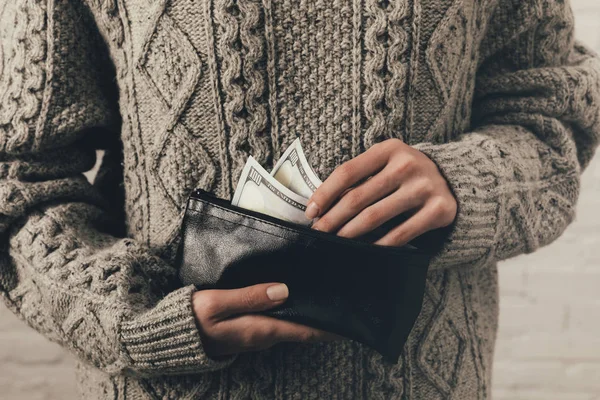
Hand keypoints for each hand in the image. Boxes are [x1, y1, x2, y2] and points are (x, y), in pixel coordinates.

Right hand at [192, 283, 340, 356]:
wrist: (171, 337)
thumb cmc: (193, 319)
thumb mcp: (218, 303)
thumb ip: (250, 297)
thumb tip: (283, 290)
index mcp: (260, 329)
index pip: (304, 330)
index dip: (327, 327)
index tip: (348, 319)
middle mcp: (263, 336)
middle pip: (301, 329)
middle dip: (322, 319)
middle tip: (342, 302)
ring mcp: (256, 336)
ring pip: (291, 326)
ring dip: (308, 316)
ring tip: (325, 299)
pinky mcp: (249, 331)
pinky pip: (278, 324)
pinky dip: (292, 315)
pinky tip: (295, 301)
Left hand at [306, 138, 456, 245]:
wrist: (456, 180)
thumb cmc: (407, 175)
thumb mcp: (386, 164)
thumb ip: (360, 177)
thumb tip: (322, 206)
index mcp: (389, 149)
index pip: (347, 172)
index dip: (325, 194)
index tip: (310, 212)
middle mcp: (407, 164)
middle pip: (358, 197)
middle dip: (333, 219)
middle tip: (319, 233)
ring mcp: (425, 187)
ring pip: (375, 217)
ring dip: (350, 234)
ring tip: (336, 242)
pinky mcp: (439, 210)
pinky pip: (400, 234)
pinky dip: (378, 244)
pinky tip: (364, 250)